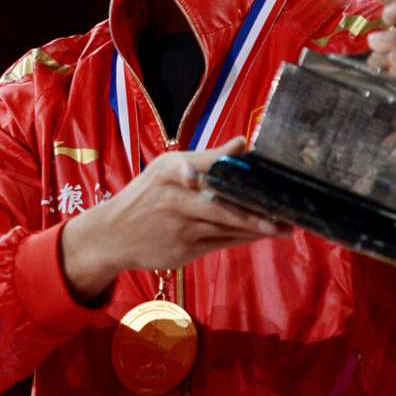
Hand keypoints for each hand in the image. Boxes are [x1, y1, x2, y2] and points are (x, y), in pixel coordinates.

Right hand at [60, 137, 289, 302]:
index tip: (239, 172)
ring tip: (284, 228)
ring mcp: (181, 228)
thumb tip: (242, 143)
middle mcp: (176, 199)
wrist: (112, 235)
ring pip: (226, 228)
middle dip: (254, 213)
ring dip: (257, 229)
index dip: (220, 168)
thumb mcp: (168, 167)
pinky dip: (242, 239)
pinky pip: (220, 244)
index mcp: (172, 171)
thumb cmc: (147, 193)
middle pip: (222, 206)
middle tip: (284, 215)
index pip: (203, 167)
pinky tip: (262, 235)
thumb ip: (208, 157)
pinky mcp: (184, 252)